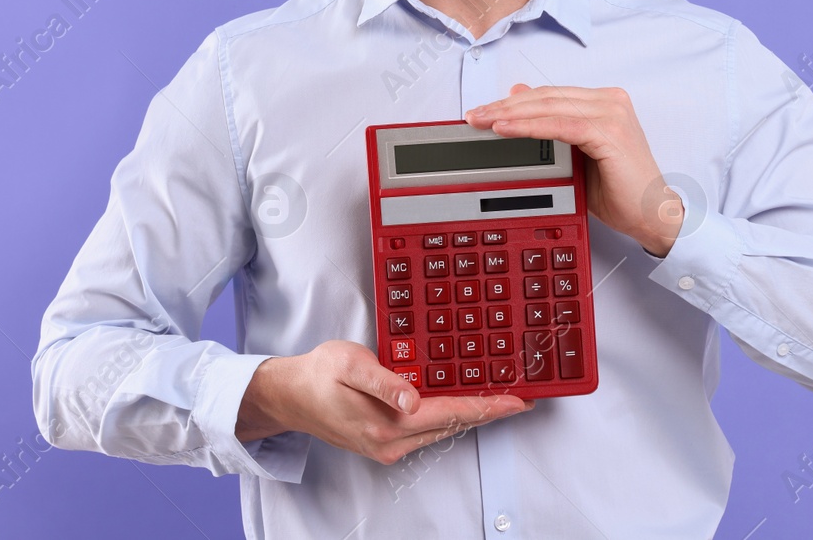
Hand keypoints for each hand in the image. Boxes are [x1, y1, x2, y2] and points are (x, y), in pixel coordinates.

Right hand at [235, 340, 530, 464]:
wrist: (289, 397)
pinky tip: (462, 403)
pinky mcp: (385, 443)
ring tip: (501, 398)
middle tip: (523, 396)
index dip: (489, 406)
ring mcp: (390, 447)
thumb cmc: (318, 375)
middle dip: (490, 410)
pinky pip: (429, 430)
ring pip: (444, 429)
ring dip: (473, 414)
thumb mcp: (349, 365)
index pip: (451, 413)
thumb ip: (383, 382)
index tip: (519, 400)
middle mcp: (394, 442)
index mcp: (388, 423)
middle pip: (454, 424)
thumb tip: (413, 398)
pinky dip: (450, 416)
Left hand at [465, 83, 684, 256]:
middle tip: (473, 116)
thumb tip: (517, 99)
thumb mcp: (574, 157)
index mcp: (602, 102)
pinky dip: (529, 127)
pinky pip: (560, 125)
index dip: (513, 102)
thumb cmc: (618, 192)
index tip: (483, 112)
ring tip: (482, 122)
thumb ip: (550, 128)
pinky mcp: (610, 131)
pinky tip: (505, 129)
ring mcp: (611, 113)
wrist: (652, 216)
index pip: (548, 96)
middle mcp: (609, 101)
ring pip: (548, 107)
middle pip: (544, 97)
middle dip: (504, 106)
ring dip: (510, 114)